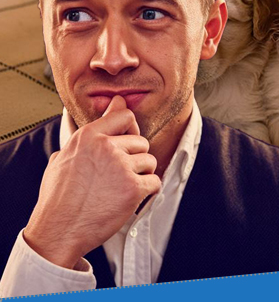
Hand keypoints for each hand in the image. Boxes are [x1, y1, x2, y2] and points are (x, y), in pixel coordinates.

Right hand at [22, 96, 160, 268]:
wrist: (58, 230)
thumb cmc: (58, 197)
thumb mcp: (62, 159)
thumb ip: (84, 137)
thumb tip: (104, 114)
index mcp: (88, 136)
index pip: (124, 115)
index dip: (130, 127)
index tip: (129, 136)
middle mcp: (107, 147)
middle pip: (141, 141)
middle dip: (135, 157)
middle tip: (119, 175)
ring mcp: (122, 167)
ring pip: (150, 161)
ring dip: (142, 174)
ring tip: (121, 187)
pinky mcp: (134, 188)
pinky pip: (155, 182)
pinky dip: (148, 191)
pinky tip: (131, 198)